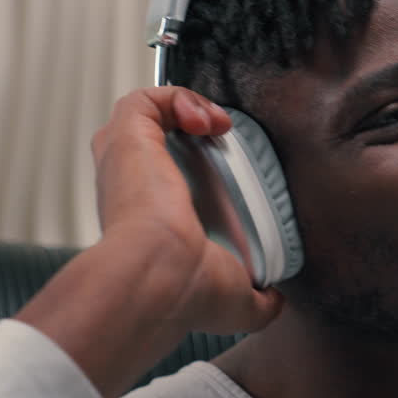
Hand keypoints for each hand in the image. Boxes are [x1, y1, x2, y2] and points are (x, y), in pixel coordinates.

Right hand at [90, 86, 282, 332]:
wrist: (163, 277)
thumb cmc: (186, 293)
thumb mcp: (236, 300)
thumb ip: (259, 298)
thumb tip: (274, 300)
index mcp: (148, 221)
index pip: (160, 179)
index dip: (193, 163)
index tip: (228, 168)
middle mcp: (129, 188)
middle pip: (146, 140)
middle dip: (185, 127)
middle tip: (218, 137)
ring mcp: (124, 161)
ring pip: (142, 113)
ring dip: (185, 106)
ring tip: (217, 124)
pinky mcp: (127, 137)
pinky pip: (144, 100)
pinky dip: (177, 97)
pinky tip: (207, 119)